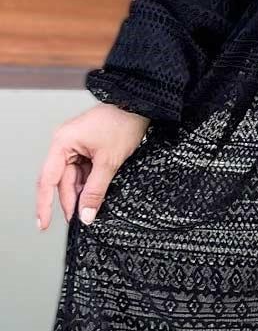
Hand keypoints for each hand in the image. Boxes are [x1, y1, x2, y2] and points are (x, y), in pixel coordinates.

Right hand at [35, 102, 151, 230]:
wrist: (139, 107)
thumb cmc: (123, 124)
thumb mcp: (109, 162)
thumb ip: (96, 190)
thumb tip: (86, 214)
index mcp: (63, 142)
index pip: (48, 180)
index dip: (45, 204)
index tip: (44, 223)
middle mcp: (65, 144)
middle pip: (62, 181)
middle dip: (71, 201)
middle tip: (80, 221)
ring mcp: (75, 146)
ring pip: (74, 178)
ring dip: (82, 194)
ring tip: (91, 210)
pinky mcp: (86, 148)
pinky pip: (83, 172)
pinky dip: (89, 185)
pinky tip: (96, 197)